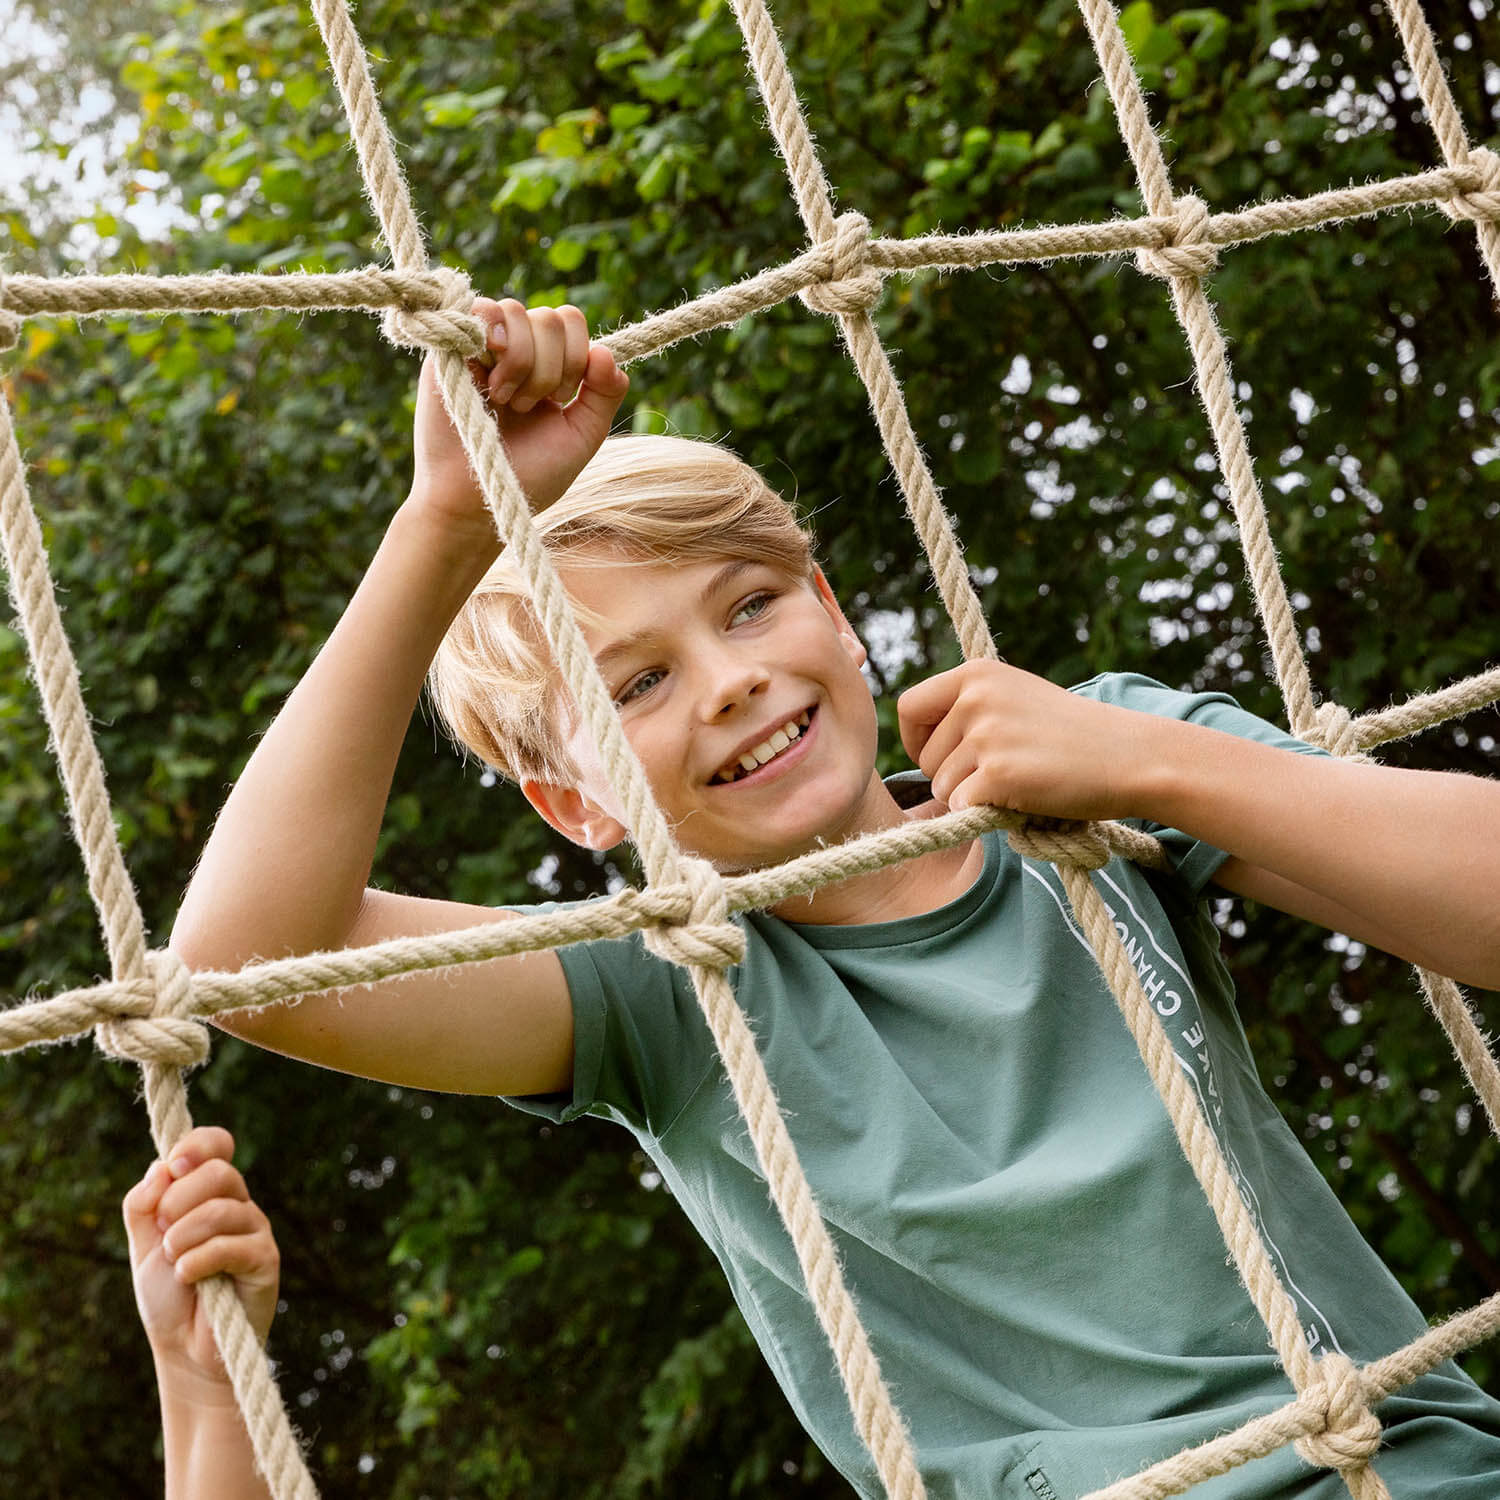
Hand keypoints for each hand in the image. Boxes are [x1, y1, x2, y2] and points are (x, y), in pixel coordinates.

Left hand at [123, 1126, 278, 1386]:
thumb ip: (143, 1204)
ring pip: (221, 1208)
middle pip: (219, 1172)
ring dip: (182, 1238)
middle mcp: (238, 1204)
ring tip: (175, 1263)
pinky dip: (197, 1261)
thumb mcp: (144, 1245)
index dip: (199, 1145)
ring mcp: (255, 1230)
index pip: (218, 1145)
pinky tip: (188, 1276)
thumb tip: (162, 1166)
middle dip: (178, 1201)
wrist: (184, 1349)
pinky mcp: (265, 1260)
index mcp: (210, 1193)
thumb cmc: (167, 1296)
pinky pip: (230, 1245)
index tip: (174, 1165)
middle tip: (164, 1234)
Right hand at [410, 297, 629, 532]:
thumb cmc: (529, 475)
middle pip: (550, 317)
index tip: (563, 397)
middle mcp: (514, 349)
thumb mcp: (581, 436)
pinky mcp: (449, 347)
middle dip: (551, 368)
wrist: (479, 500)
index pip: (570, 322)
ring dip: (521, 362)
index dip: (577, 355)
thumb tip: (605, 352)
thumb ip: (604, 395)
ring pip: (516, 311)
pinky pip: (477, 309)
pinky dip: (493, 338)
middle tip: (528, 406)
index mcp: (547, 364)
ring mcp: (481, 346)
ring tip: (505, 400)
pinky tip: (491, 379)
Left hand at [897, 661, 1149, 819]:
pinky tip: (1023, 797)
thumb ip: (969, 707)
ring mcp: (985, 735)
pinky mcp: (997, 774)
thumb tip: (915, 741)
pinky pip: (961, 807)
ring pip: (940, 787)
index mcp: (975, 673)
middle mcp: (975, 697)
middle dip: (952, 776)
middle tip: (1001, 771)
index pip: (908, 707)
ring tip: (1020, 781)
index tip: (940, 755)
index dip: (916, 739)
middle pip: (924, 757)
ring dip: (972, 796)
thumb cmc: (1073, 734)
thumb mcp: (1015, 697)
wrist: (1130, 756)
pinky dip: (986, 813)